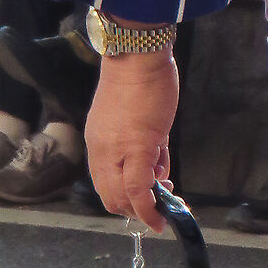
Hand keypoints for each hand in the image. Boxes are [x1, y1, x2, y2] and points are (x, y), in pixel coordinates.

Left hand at [85, 49, 179, 231]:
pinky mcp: (139, 146)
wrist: (137, 57)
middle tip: (160, 207)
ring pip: (125, 197)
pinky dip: (151, 206)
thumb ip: (140, 149)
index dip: (126, 204)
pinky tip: (165, 209)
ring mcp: (117, 151)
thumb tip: (157, 174)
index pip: (105, 188)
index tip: (147, 206)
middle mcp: (101, 153)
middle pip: (112, 198)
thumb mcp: (130, 122)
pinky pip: (140, 187)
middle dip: (137, 210)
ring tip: (169, 194)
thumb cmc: (137, 82)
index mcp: (98, 146)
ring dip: (147, 207)